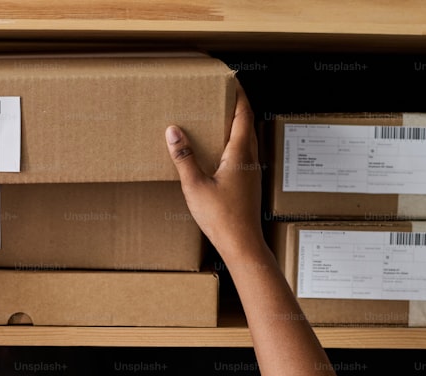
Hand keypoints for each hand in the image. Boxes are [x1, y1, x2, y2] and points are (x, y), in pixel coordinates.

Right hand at [165, 83, 265, 261]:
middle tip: (224, 96)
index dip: (239, 96)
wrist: (242, 244)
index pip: (243, 115)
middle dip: (238, 108)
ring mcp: (252, 174)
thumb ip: (183, 158)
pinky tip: (222, 154)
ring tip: (221, 120)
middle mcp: (250, 160)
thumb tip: (173, 131)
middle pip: (248, 125)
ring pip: (248, 141)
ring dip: (238, 126)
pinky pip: (245, 156)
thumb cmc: (221, 218)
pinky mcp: (249, 186)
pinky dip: (235, 145)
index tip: (232, 80)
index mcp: (239, 155)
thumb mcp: (195, 186)